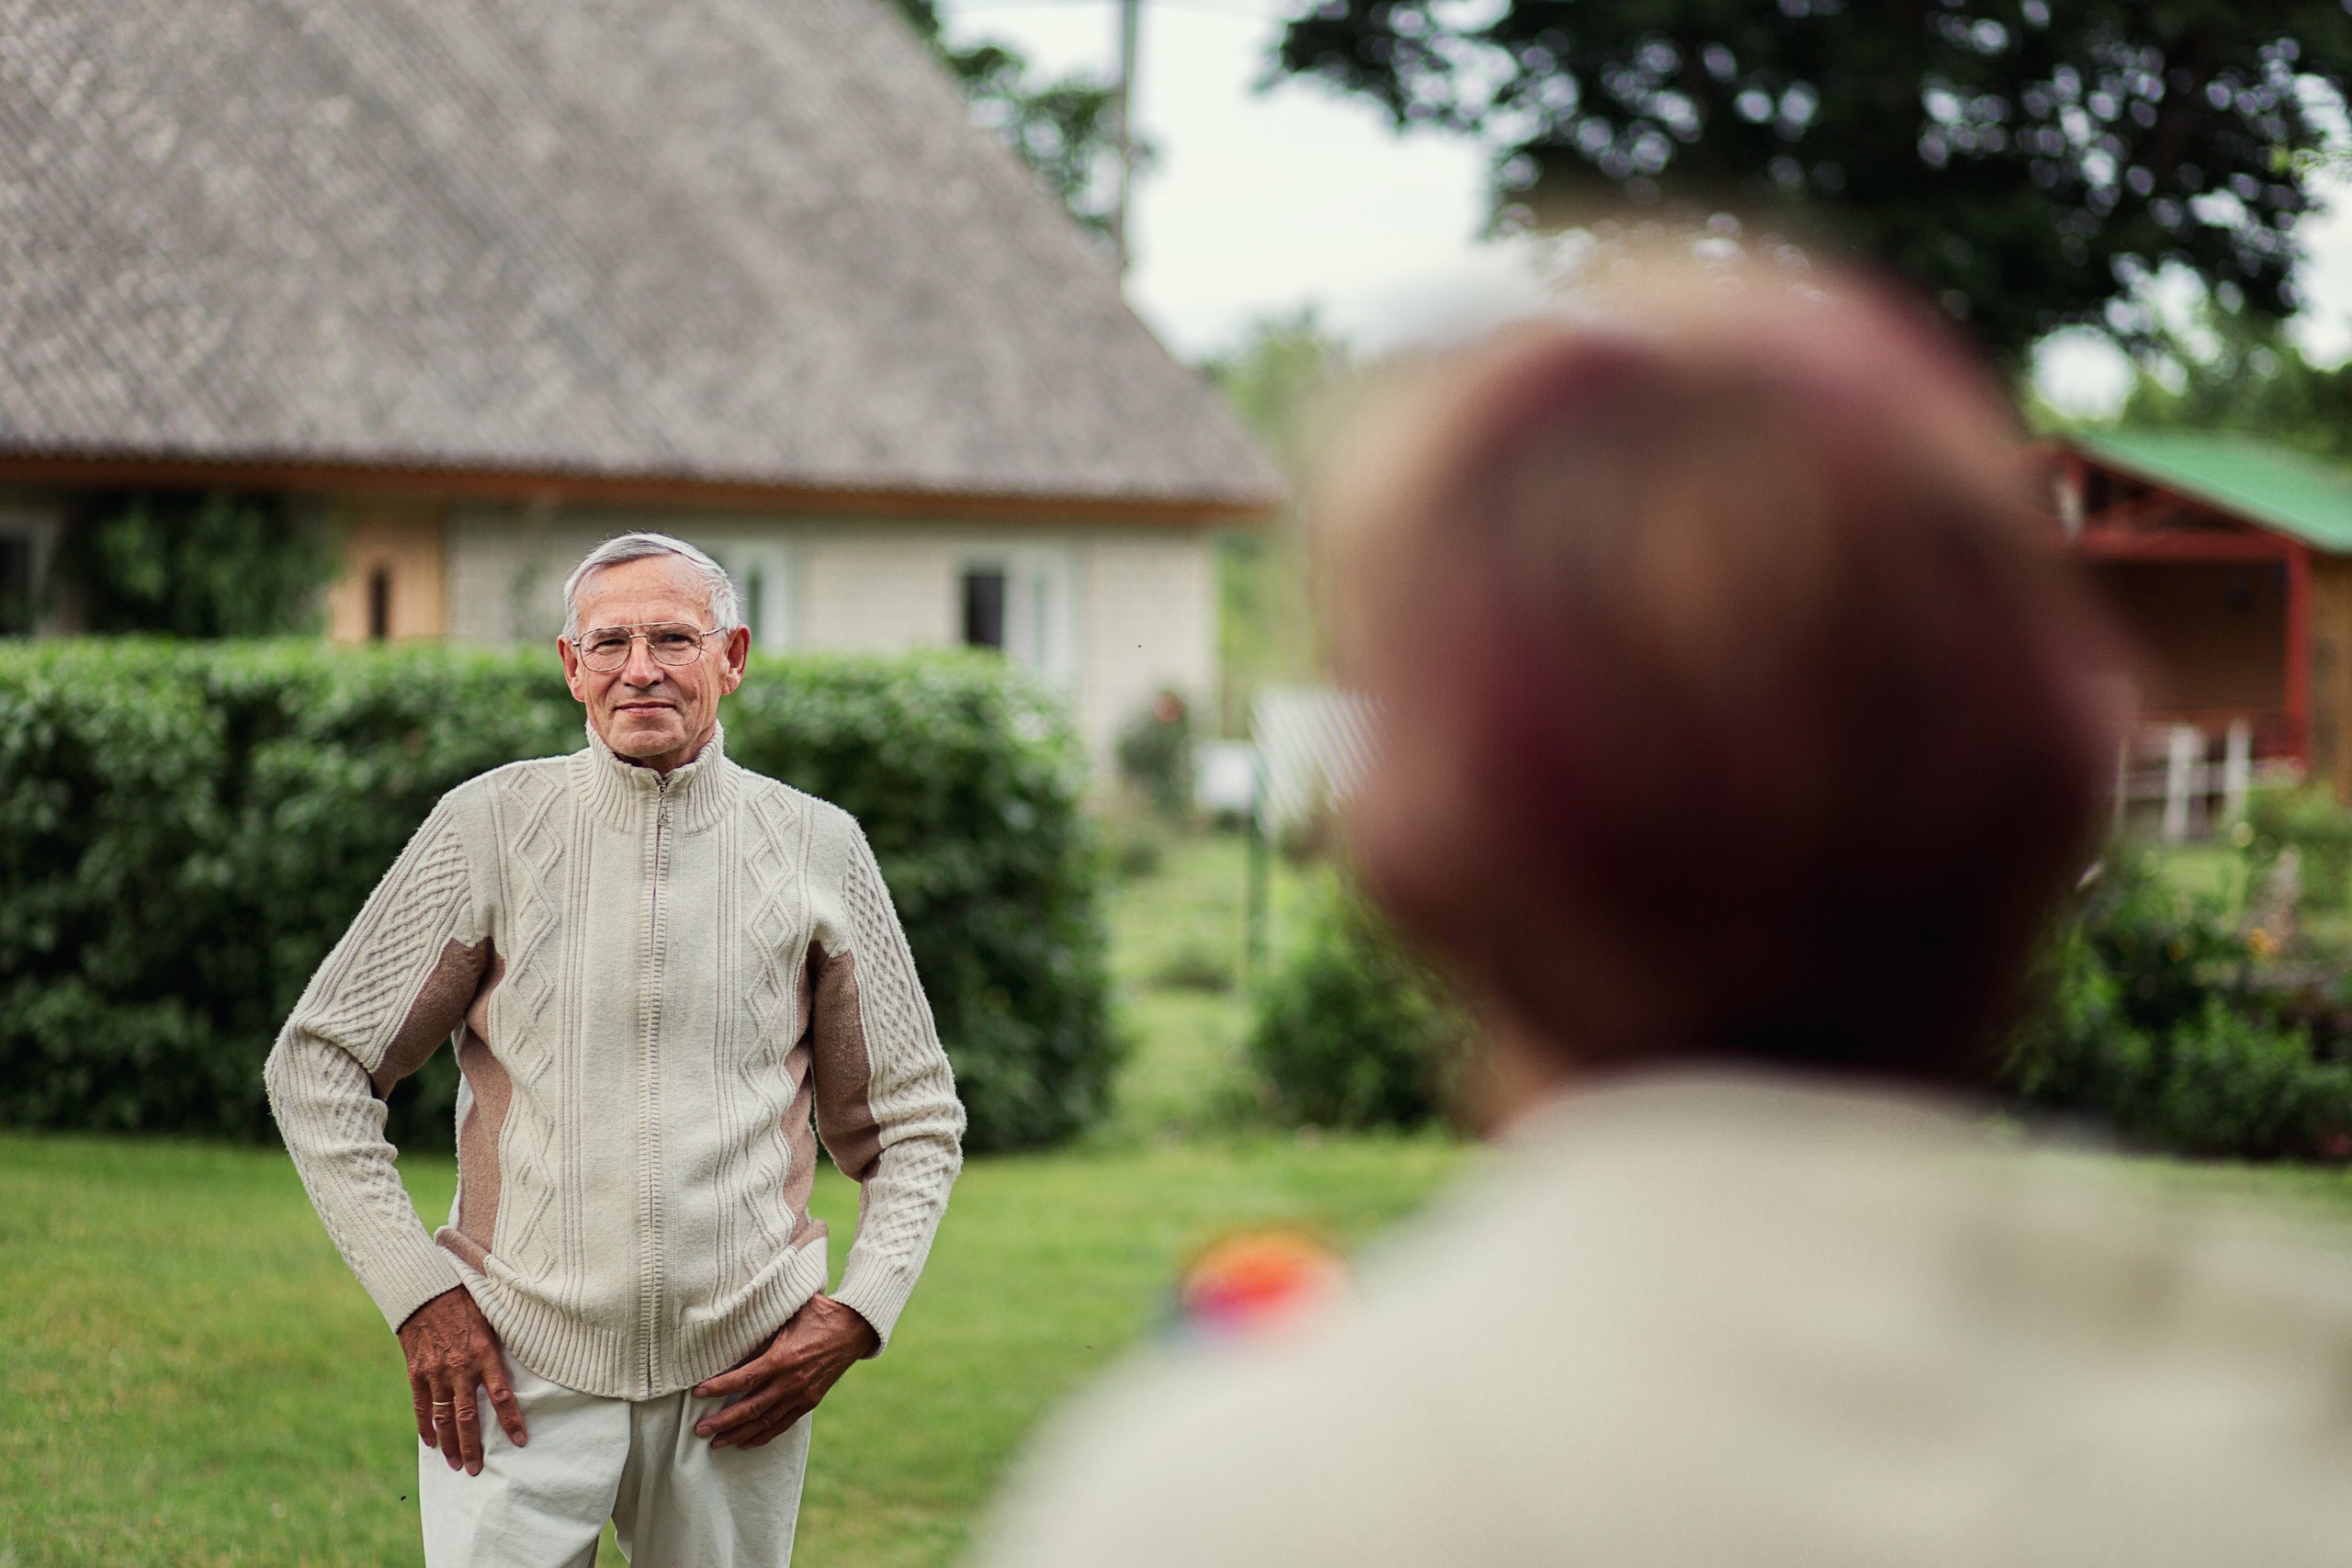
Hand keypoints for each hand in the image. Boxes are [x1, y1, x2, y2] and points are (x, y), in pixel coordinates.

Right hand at [398, 1287, 526, 1474]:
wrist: (425, 1290)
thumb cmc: (466, 1300)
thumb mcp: (492, 1316)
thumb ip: (503, 1343)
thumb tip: (529, 1358)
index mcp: (484, 1353)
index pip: (502, 1394)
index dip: (511, 1420)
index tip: (521, 1441)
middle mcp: (459, 1367)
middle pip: (468, 1416)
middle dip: (473, 1446)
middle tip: (477, 1470)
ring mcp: (435, 1372)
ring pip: (443, 1417)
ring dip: (449, 1444)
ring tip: (456, 1465)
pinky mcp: (416, 1372)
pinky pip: (420, 1406)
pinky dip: (424, 1427)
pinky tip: (430, 1443)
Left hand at [692, 1294, 877, 1449]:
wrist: (855, 1329)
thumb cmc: (819, 1313)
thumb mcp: (790, 1310)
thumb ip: (765, 1316)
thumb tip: (735, 1310)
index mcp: (783, 1358)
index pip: (744, 1379)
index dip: (718, 1388)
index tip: (697, 1393)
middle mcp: (791, 1382)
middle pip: (750, 1408)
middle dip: (722, 1421)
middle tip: (699, 1430)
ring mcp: (801, 1395)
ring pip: (764, 1422)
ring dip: (738, 1434)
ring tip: (716, 1442)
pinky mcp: (809, 1402)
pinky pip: (782, 1425)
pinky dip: (763, 1436)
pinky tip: (745, 1443)